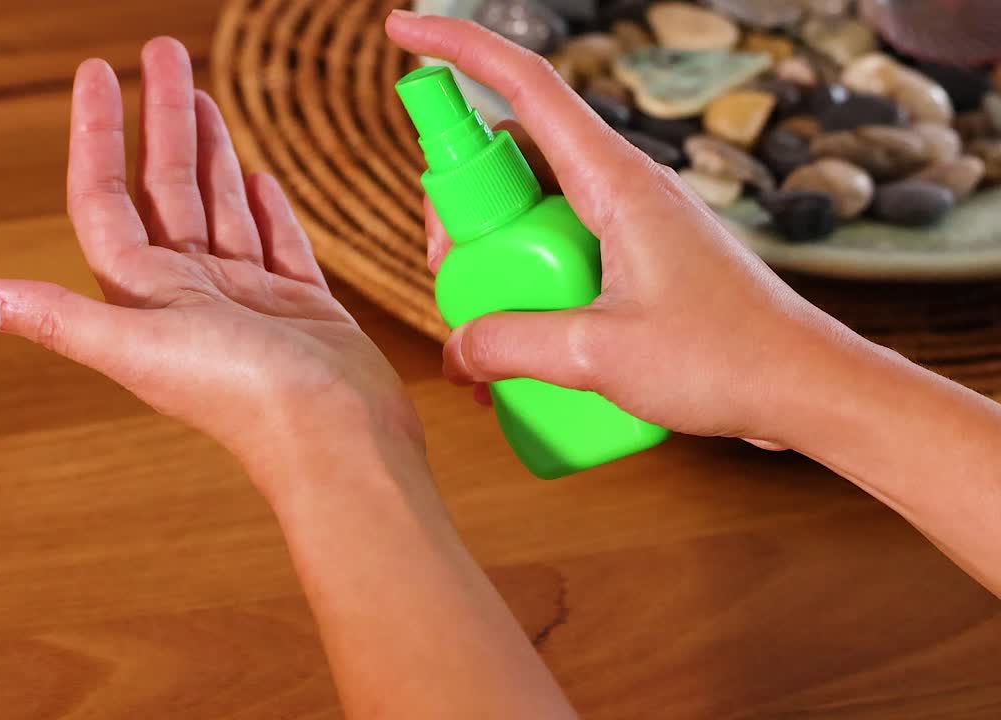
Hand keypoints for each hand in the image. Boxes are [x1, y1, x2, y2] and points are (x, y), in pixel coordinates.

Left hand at [0, 40, 420, 489]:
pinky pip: (276, 242)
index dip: (97, 136)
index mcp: (145, 296)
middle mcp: (189, 295)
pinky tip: (256, 176)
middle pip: (166, 190)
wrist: (336, 437)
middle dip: (162, 119)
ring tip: (202, 95)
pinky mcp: (299, 307)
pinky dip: (263, 208)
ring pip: (219, 207)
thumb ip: (58, 317)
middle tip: (164, 51)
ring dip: (209, 151)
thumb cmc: (241, 396)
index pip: (107, 199)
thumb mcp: (138, 346)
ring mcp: (247, 300)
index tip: (98, 73)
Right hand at [388, 11, 870, 449]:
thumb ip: (511, 345)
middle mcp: (621, 187)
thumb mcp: (598, 355)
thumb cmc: (726, 360)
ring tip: (483, 333)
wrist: (806, 389)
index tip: (402, 34)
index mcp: (614, 181)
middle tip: (447, 275)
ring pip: (530, 211)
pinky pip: (560, 251)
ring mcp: (629, 223)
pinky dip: (527, 289)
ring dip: (493, 258)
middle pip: (511, 159)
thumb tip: (453, 350)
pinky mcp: (637, 260)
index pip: (524, 87)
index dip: (458, 50)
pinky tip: (520, 355)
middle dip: (460, 207)